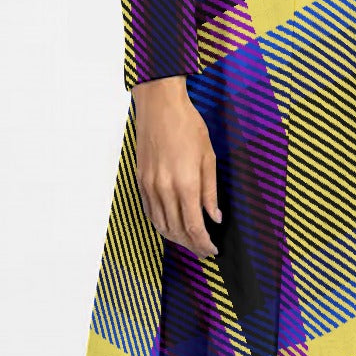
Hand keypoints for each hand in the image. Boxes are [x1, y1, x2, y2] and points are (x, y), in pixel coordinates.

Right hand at [131, 76, 221, 258]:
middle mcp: (165, 189)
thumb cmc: (188, 125)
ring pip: (160, 224)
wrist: (160, 105)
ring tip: (188, 241)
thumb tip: (214, 216)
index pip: (193, 227)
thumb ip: (210, 191)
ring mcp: (150, 185)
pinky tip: (170, 225)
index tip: (211, 250)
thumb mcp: (208, 156)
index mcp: (185, 184)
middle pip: (176, 230)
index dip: (203, 244)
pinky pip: (150, 211)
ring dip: (175, 238)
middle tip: (203, 249)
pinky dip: (160, 223)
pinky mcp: (141, 180)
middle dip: (191, 245)